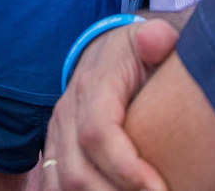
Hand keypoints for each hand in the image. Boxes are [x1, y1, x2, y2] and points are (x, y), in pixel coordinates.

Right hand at [41, 20, 180, 190]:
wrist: (108, 51)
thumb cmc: (139, 53)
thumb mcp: (154, 38)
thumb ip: (160, 38)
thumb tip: (155, 39)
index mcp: (92, 85)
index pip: (97, 134)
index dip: (126, 169)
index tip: (161, 189)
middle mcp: (67, 111)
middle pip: (77, 171)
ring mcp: (57, 132)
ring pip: (62, 183)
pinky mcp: (55, 148)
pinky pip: (53, 185)